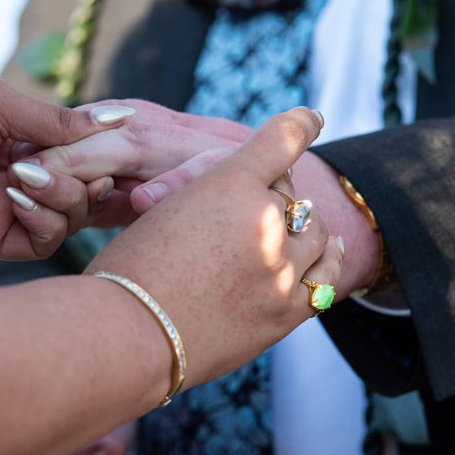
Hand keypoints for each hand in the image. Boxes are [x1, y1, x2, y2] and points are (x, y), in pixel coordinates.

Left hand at [0, 71, 121, 258]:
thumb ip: (58, 120)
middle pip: (90, 190)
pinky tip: (18, 194)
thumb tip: (120, 118)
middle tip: (89, 164)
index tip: (132, 148)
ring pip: (73, 218)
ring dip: (66, 194)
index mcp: (27, 139)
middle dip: (97, 176)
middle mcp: (25, 177)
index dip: (110, 155)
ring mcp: (10, 209)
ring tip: (28, 172)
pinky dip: (46, 220)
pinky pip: (45, 242)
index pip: (86, 155)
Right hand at [12, 98, 375, 294]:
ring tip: (288, 233)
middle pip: (291, 192)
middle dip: (273, 193)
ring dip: (301, 228)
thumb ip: (206, 197)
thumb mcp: (161, 211)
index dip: (300, 125)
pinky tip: (328, 253)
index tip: (311, 118)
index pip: (282, 140)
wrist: (126, 337)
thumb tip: (241, 198)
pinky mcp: (286, 313)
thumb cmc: (127, 270)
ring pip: (317, 232)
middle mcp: (266, 222)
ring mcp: (282, 271)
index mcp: (229, 184)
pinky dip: (327, 260)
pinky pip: (326, 278)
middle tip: (252, 204)